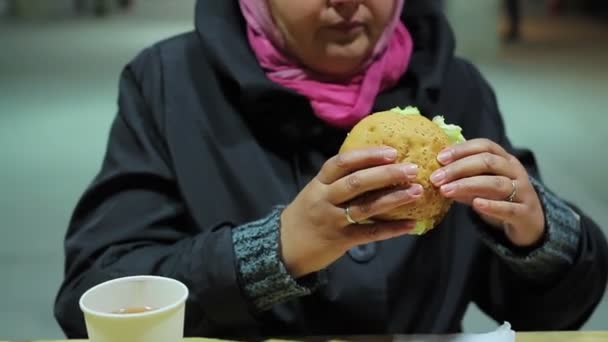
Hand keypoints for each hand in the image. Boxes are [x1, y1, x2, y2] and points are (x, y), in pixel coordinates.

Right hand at [280, 147, 422, 277]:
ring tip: (416, 191)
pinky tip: (410, 225)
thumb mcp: (315, 192)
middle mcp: (324, 199)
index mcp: (319, 183)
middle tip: (412, 169)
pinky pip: (370, 233)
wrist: (284, 247)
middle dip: (386, 174)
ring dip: (394, 198)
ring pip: (366, 207)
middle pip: (357, 182)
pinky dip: (391, 229)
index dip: (368, 155)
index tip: (392, 151)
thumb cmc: (305, 216)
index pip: (342, 162)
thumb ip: (338, 181)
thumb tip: (374, 165)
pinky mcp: (341, 241)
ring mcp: (332, 221)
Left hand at [430, 138, 544, 246]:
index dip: (462, 149)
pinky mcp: (525, 213)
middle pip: (488, 162)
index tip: (440, 157)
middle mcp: (515, 171)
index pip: (485, 145)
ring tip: (446, 190)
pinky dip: (492, 205)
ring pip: (496, 183)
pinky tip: (476, 204)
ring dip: (468, 185)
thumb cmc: (501, 200)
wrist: (530, 224)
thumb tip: (437, 176)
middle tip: (436, 177)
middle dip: (459, 168)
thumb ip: (462, 181)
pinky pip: (509, 208)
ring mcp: (523, 191)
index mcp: (504, 160)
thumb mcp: (480, 188)